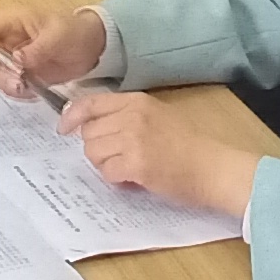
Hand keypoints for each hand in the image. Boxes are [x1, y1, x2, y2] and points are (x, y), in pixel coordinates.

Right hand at [0, 8, 105, 95]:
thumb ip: (38, 48)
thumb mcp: (59, 35)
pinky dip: (19, 93)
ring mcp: (13, 59)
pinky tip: (35, 92)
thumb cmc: (76, 31)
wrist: (93, 47)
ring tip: (28, 89)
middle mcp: (8, 41)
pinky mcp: (23, 75)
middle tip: (16, 84)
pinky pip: (11, 86)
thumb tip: (17, 59)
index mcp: (13, 22)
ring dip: (7, 85)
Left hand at [59, 92, 259, 215]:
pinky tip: (133, 179)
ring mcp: (133, 138)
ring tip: (128, 169)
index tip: (64, 128)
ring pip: (93, 152)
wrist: (215, 167)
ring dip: (105, 165)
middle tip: (118, 159)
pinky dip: (115, 179)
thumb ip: (127, 116)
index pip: (90, 102)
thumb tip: (91, 126)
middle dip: (97, 148)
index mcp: (137, 101)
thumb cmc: (191, 146)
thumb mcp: (158, 116)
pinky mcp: (136, 163)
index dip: (72, 116)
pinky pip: (107, 172)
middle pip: (89, 132)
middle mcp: (132, 115)